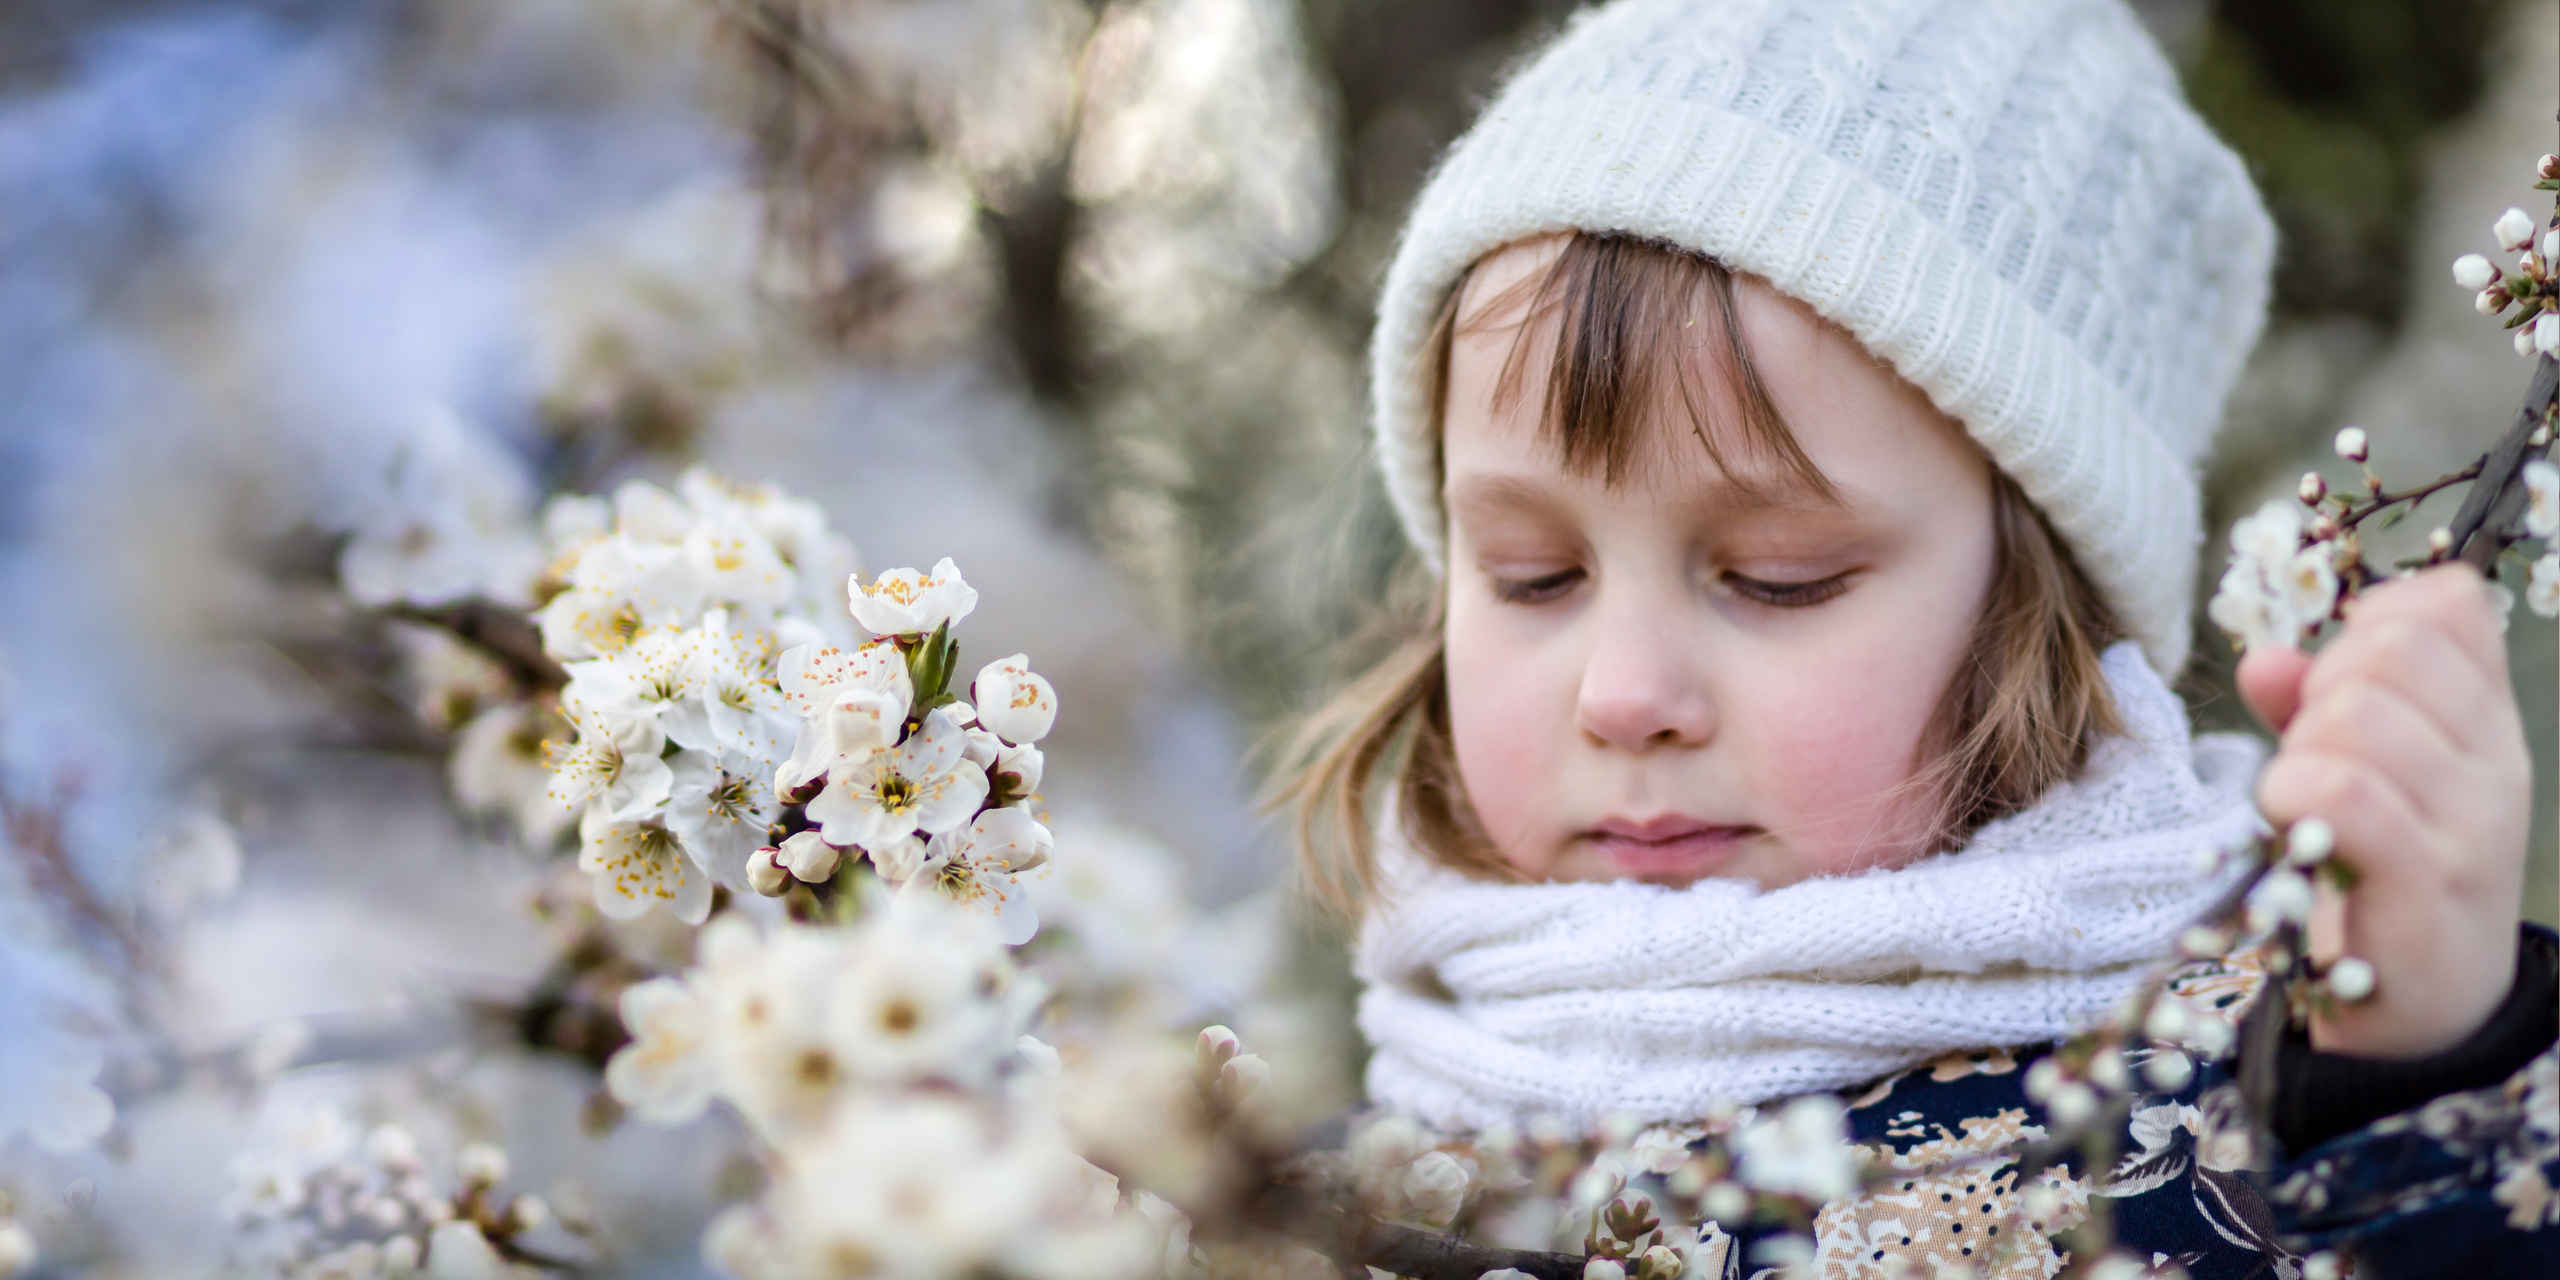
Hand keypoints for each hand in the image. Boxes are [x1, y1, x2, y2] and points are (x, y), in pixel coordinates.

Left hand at [2236, 565, 2529, 1058]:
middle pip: (2393, 647)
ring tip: (2302, 803)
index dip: (2368, 624)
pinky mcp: (2428, 885)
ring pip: (2357, 715)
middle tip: (2313, 755)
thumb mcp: (2356, 772)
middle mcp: (2494, 764)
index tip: (2339, 685)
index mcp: (2484, 721)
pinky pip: (2345, 793)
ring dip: (2299, 751)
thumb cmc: (2377, 872)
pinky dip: (2292, 796)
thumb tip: (2262, 661)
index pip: (2449, 604)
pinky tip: (2290, 829)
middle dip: (2324, 687)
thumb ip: (2308, 706)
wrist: (2422, 1010)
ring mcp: (2472, 826)